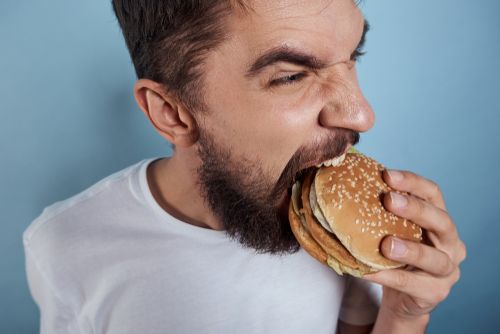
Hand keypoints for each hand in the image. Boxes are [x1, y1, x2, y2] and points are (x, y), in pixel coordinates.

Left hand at [363, 169, 466, 320]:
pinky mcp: (435, 293)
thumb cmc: (395, 256)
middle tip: (388, 200)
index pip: (433, 193)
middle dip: (415, 209)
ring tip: (386, 244)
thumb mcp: (391, 231)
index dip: (412, 182)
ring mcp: (447, 270)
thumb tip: (344, 184)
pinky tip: (366, 271)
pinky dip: (387, 277)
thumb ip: (380, 212)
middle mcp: (451, 243)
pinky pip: (410, 284)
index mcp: (439, 220)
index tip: (386, 175)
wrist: (402, 298)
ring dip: (410, 249)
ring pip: (434, 258)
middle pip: (441, 221)